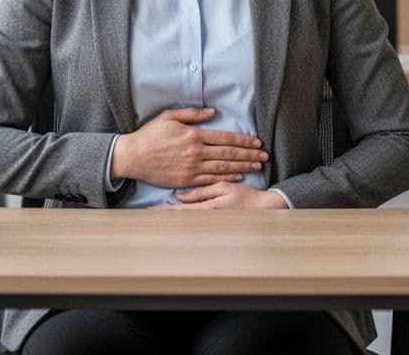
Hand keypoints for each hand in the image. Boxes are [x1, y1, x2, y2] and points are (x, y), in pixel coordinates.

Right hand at [111, 107, 267, 188]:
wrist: (133, 156)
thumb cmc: (150, 135)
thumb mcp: (169, 117)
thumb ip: (192, 114)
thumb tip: (212, 112)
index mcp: (194, 135)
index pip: (225, 138)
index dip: (243, 141)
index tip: (257, 142)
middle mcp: (196, 152)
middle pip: (229, 154)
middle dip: (249, 155)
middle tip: (264, 156)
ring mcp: (192, 168)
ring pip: (223, 168)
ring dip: (243, 167)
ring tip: (257, 166)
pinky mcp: (186, 180)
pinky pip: (211, 180)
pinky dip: (226, 178)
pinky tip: (238, 177)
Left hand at [159, 182, 287, 209]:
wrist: (262, 209)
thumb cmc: (244, 197)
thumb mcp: (223, 189)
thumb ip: (201, 193)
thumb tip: (180, 198)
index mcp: (207, 208)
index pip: (180, 211)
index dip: (164, 211)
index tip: (150, 211)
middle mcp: (205, 217)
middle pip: (179, 218)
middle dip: (163, 217)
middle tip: (146, 215)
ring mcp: (209, 220)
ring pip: (184, 220)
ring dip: (170, 218)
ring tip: (154, 217)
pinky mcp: (212, 220)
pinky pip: (193, 220)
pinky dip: (182, 218)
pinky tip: (173, 216)